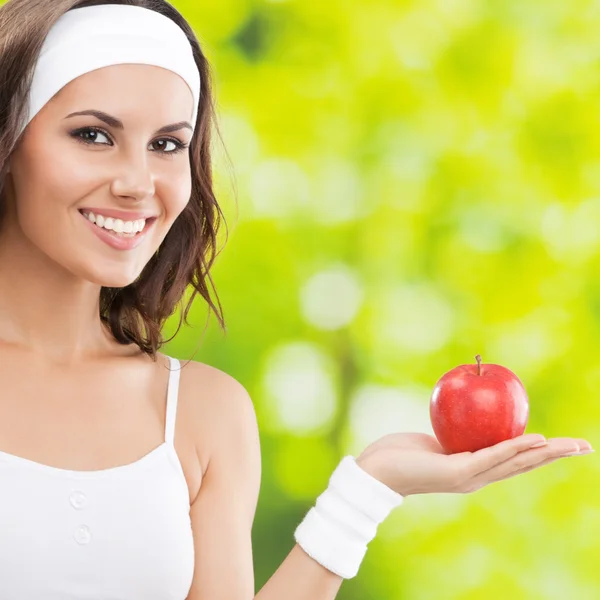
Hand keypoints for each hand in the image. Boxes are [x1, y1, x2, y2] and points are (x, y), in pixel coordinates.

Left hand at [355, 433, 592, 496]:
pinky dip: (515, 448)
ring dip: (544, 453)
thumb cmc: (402, 453)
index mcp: (474, 469)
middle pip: (524, 464)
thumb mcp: (433, 439)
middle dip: (555, 456)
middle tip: (585, 446)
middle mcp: (477, 476)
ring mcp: (469, 478)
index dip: (539, 453)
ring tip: (570, 445)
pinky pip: (492, 456)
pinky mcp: (458, 474)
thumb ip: (452, 433)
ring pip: (515, 463)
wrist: (377, 470)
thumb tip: (463, 412)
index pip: (513, 460)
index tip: (561, 443)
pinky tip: (535, 440)